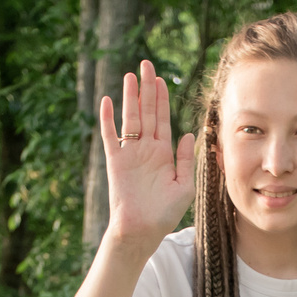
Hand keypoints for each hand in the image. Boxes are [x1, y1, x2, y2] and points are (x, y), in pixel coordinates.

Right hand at [100, 60, 197, 252]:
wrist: (142, 231)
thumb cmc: (164, 214)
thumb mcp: (184, 186)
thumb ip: (187, 160)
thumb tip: (189, 133)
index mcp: (163, 153)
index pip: (162, 119)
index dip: (162, 98)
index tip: (162, 78)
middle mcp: (146, 149)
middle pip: (145, 112)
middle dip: (147, 88)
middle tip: (146, 64)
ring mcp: (129, 154)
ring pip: (129, 118)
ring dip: (129, 97)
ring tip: (130, 75)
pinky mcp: (115, 162)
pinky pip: (110, 136)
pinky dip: (108, 119)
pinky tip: (107, 101)